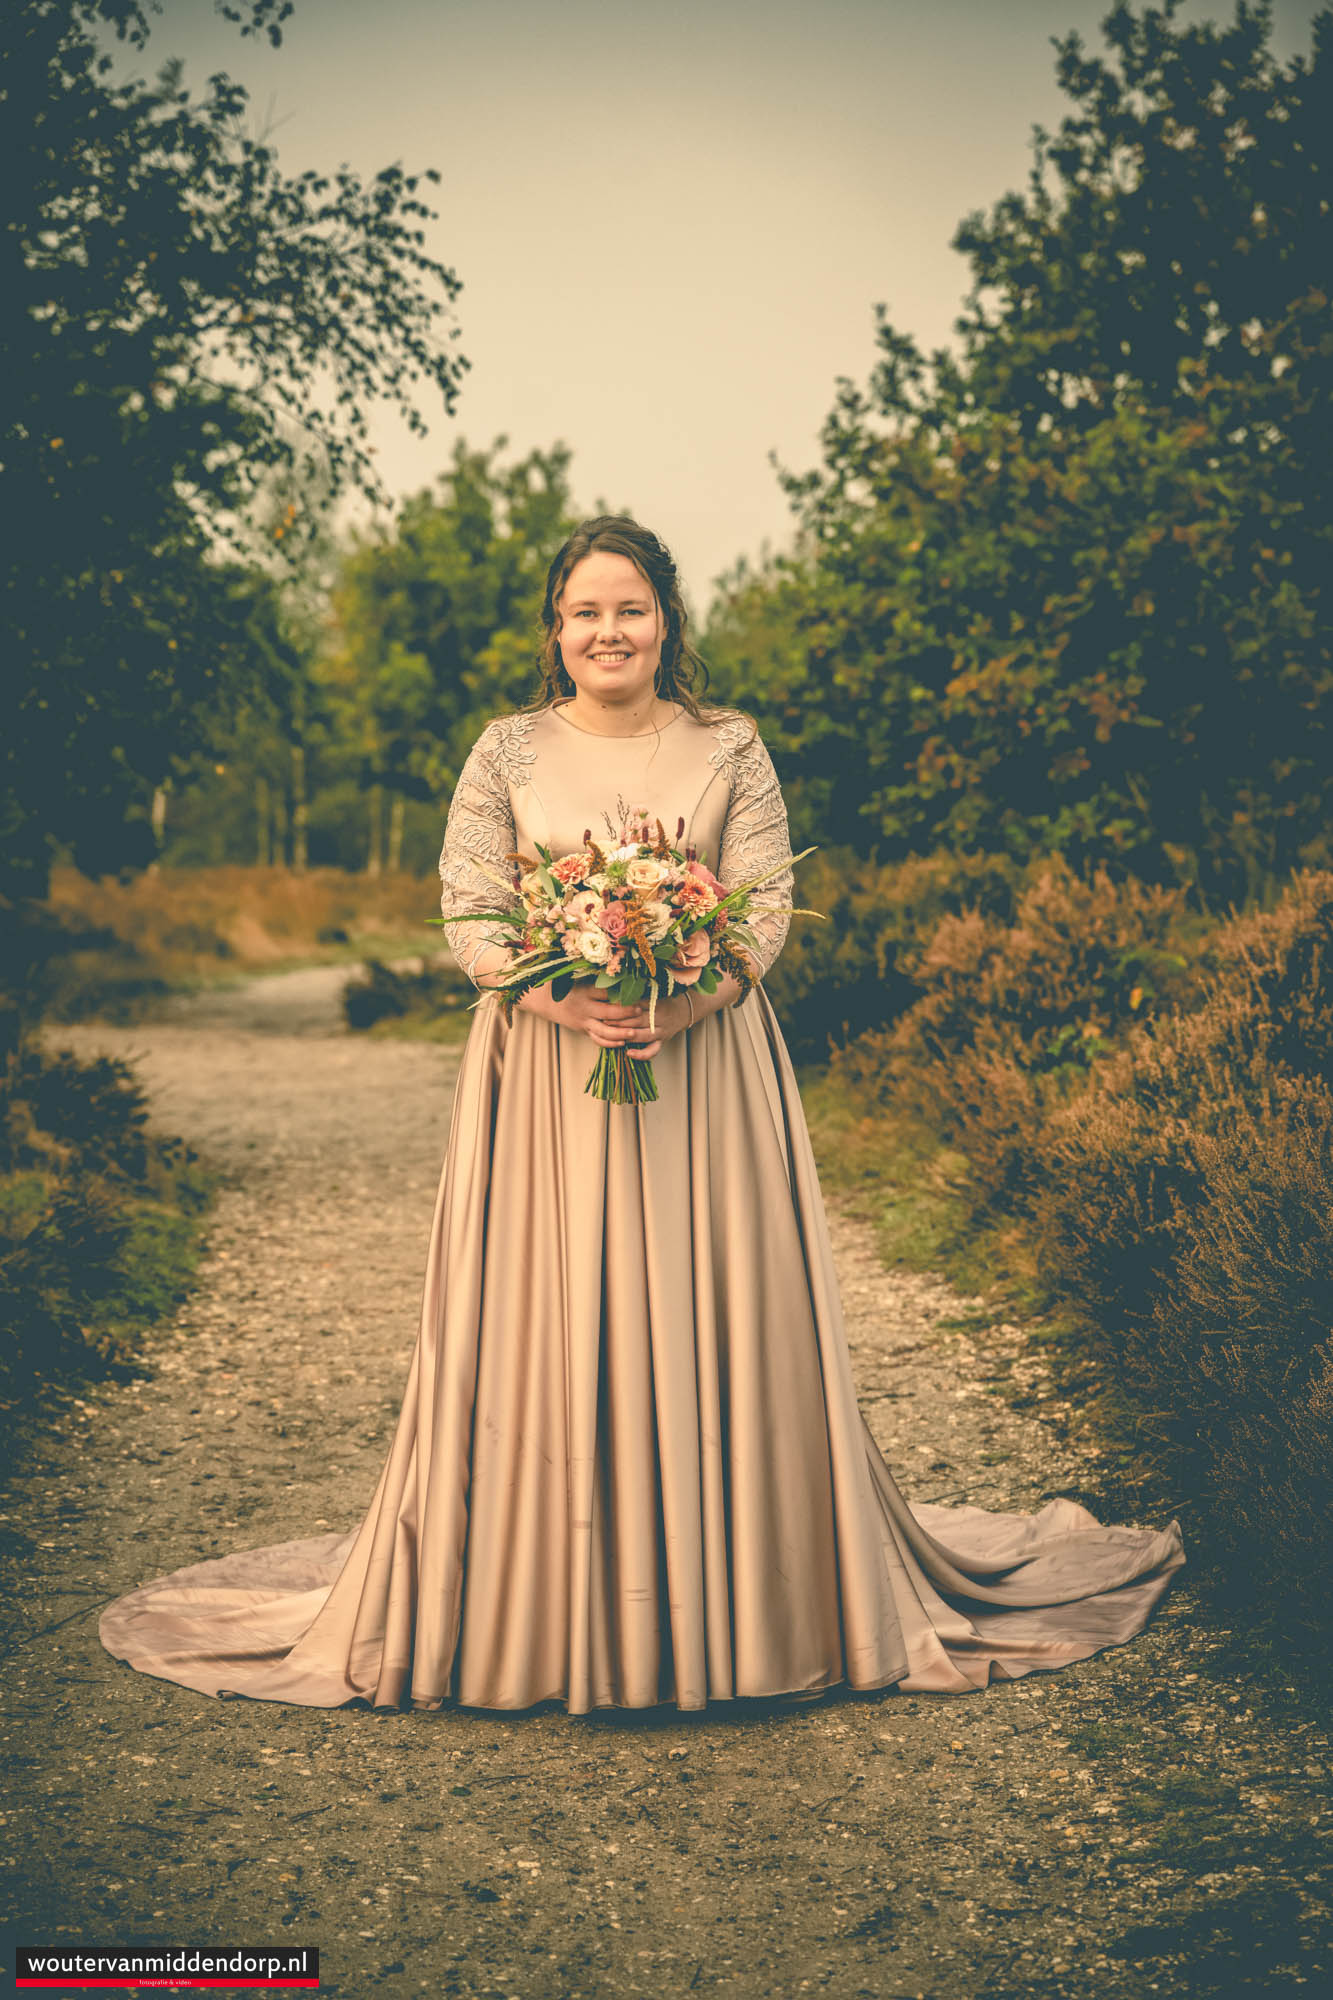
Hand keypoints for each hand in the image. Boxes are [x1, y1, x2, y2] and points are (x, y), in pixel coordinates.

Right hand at [524, 982, 690, 1054]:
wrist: (546, 1001)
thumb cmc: (568, 985)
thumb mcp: (580, 976)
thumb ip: (598, 974)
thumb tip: (623, 967)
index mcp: (585, 990)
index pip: (606, 992)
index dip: (622, 993)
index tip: (638, 990)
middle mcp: (585, 1007)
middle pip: (608, 1013)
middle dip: (626, 1013)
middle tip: (640, 1011)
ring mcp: (583, 1020)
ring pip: (604, 1031)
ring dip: (620, 1033)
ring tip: (634, 1033)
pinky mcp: (583, 1030)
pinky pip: (597, 1039)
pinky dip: (610, 1042)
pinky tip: (622, 1041)